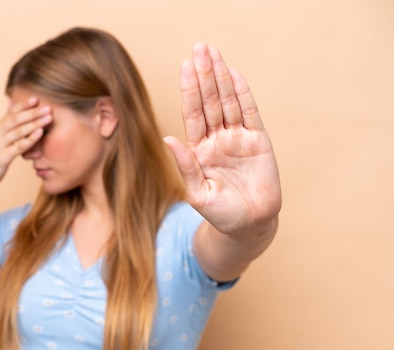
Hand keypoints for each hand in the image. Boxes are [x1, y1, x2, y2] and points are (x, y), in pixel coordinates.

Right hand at [0, 97, 51, 189]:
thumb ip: (6, 122)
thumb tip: (11, 102)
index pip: (11, 113)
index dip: (24, 105)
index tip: (36, 99)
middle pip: (16, 119)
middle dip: (33, 112)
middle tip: (48, 108)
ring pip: (19, 131)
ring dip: (35, 123)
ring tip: (48, 118)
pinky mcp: (2, 157)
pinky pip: (19, 146)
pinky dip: (30, 139)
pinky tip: (40, 133)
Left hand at [164, 42, 281, 236]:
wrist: (250, 226)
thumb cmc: (221, 214)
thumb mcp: (198, 193)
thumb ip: (186, 165)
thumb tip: (167, 138)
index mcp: (199, 150)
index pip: (193, 113)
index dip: (189, 89)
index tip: (185, 66)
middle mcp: (217, 139)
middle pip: (209, 101)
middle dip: (204, 74)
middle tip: (200, 47)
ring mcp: (237, 139)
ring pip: (228, 102)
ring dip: (221, 78)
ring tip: (214, 53)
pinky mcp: (258, 142)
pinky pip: (250, 114)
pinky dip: (243, 94)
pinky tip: (235, 75)